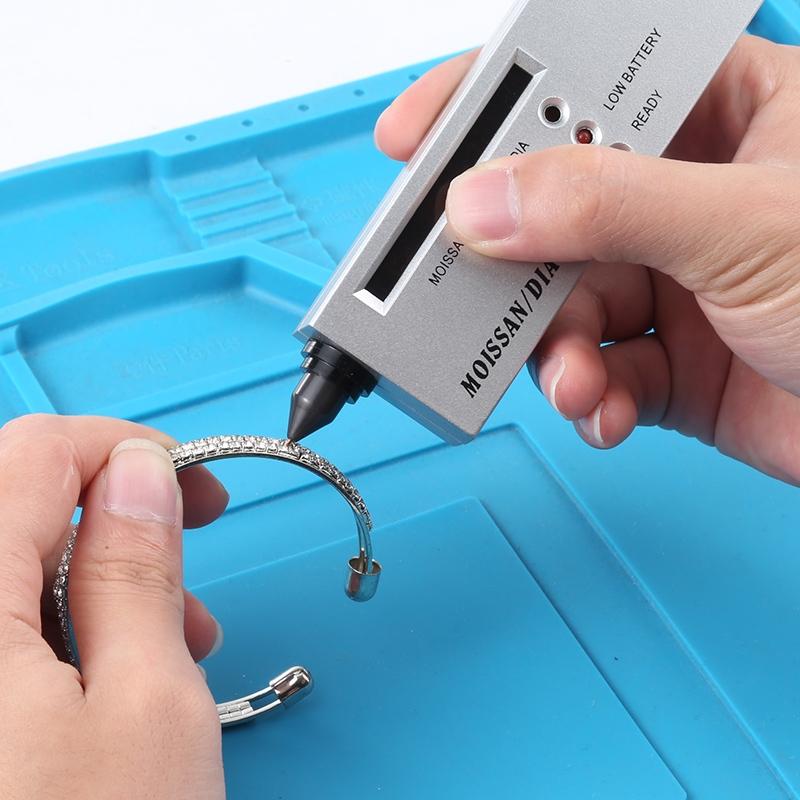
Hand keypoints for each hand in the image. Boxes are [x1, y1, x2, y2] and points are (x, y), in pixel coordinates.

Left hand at [0, 414, 226, 799]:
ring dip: (94, 587)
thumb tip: (140, 470)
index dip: (124, 450)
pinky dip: (55, 635)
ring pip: (8, 572)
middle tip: (190, 580)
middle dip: (114, 525)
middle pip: (13, 505)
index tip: (191, 486)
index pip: (34, 452)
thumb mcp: (147, 705)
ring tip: (171, 650)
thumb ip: (137, 566)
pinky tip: (107, 686)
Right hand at [375, 37, 799, 484]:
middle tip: (463, 282)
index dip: (493, 99)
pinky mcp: (668, 361)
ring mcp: (672, 283)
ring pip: (563, 302)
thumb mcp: (743, 225)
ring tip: (572, 378)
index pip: (584, 83)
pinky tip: (605, 407)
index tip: (418, 132)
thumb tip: (487, 199)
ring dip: (554, 349)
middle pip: (552, 206)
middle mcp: (684, 197)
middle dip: (509, 257)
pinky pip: (595, 370)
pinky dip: (588, 396)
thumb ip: (606, 205)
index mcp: (722, 117)